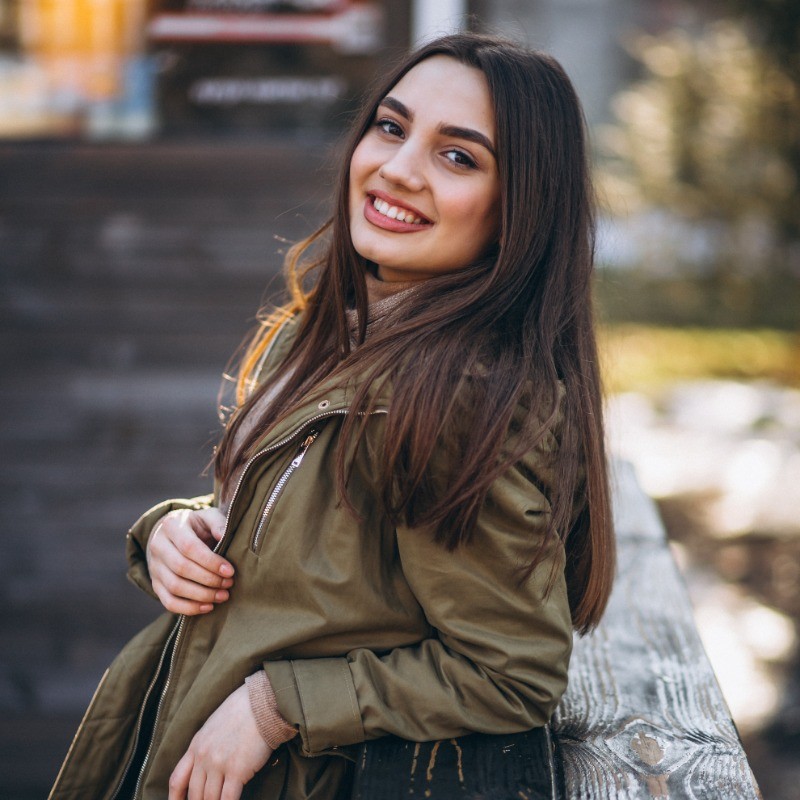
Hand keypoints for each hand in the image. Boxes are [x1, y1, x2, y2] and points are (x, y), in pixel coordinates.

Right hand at [147, 508, 233, 614]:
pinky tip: (208, 607)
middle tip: (228, 584)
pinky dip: (188, 608)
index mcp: (172, 526)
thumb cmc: (196, 526)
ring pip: (174, 587)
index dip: (210, 562)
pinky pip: (168, 601)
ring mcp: (154, 567)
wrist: (171, 534)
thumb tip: (225, 535)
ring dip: (201, 595)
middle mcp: (158, 546)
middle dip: (208, 579)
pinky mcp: (155, 584)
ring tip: (222, 595)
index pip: (189, 547)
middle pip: (181, 568)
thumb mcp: (207, 517)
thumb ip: (218, 523)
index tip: (229, 571)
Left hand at [169, 684, 271, 799]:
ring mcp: (219, 764)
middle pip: (195, 794)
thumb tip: (205, 765)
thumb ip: (206, 746)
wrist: (261, 703)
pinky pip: (227, 799)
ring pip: (210, 799)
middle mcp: (204, 757)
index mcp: (196, 745)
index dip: (175, 798)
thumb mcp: (214, 725)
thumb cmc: (242, 711)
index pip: (177, 779)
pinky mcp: (237, 771)